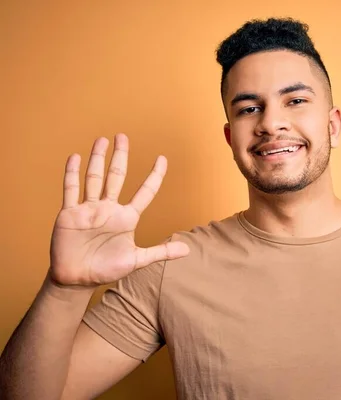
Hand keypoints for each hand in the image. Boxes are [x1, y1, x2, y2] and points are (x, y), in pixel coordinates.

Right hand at [49, 133, 188, 286]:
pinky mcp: (70, 214)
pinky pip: (71, 190)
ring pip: (94, 178)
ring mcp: (89, 209)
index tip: (162, 158)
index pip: (145, 192)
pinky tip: (75, 157)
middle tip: (123, 136)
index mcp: (127, 218)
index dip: (154, 176)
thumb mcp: (137, 260)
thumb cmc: (106, 269)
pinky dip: (72, 174)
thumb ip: (160, 252)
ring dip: (97, 159)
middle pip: (117, 177)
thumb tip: (187, 249)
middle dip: (120, 156)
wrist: (77, 280)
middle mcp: (109, 209)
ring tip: (102, 140)